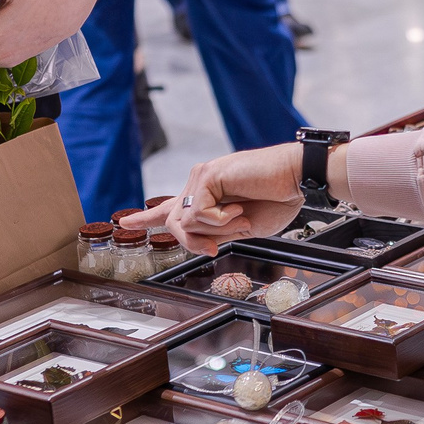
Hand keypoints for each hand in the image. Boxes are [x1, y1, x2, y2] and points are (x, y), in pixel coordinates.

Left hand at [129, 143, 305, 254]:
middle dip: (192, 242)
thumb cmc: (278, 200)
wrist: (296, 180)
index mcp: (208, 196)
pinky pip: (198, 214)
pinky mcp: (207, 175)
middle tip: (213, 248)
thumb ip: (216, 234)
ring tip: (242, 216)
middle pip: (174, 223)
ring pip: (185, 222)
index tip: (127, 222)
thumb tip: (198, 242)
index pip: (171, 209)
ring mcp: (201, 177)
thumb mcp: (242, 229)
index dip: (147, 217)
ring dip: (215, 230)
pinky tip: (240, 208)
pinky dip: (221, 219)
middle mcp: (199, 184)